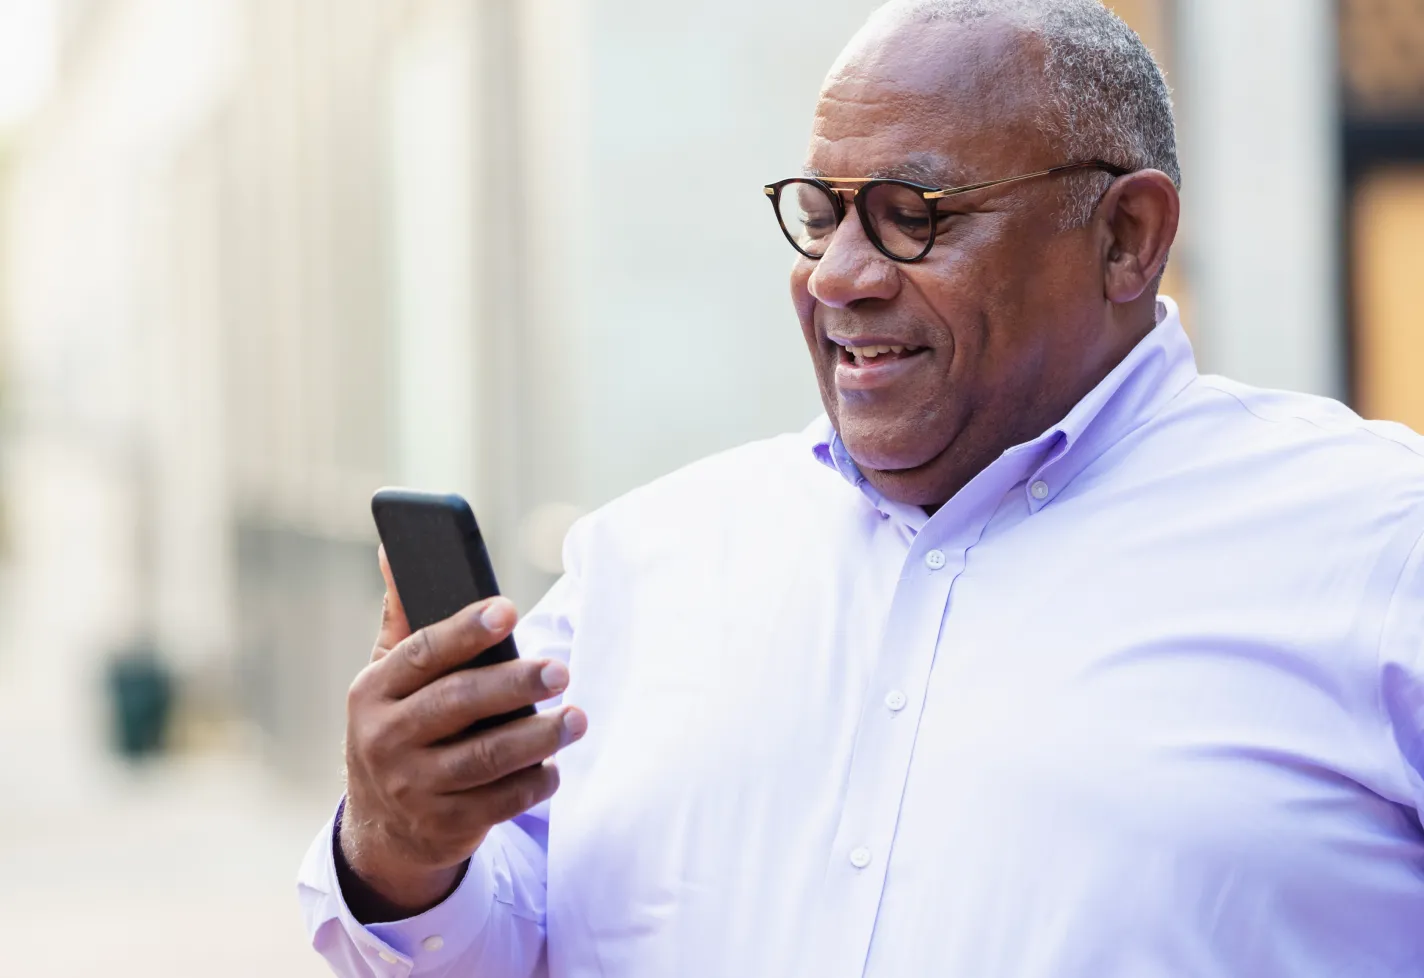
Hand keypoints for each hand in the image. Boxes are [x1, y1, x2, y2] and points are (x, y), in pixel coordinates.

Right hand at [339, 547, 586, 913]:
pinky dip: (531, 784)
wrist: (381, 827)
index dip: (465, 630)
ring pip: (484, 758)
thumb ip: (402, 618)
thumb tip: (395, 547)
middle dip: (514, 684)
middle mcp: (384, 739)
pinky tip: (555, 767)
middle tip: (562, 669)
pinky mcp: (441, 826)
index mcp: (373, 691)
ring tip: (577, 718)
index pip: (422, 653)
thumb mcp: (387, 678)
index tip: (509, 609)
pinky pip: (497, 804)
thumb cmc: (399, 727)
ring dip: (536, 738)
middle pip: (458, 704)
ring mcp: (411, 787)